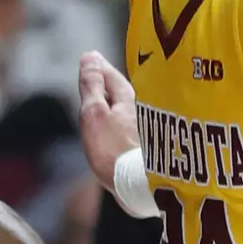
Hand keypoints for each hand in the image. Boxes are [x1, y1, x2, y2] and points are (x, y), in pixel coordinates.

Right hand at [78, 51, 139, 195]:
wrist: (142, 187)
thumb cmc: (114, 150)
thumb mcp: (95, 113)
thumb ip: (92, 86)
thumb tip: (90, 57)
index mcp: (127, 99)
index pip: (111, 76)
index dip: (99, 67)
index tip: (91, 57)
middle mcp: (142, 110)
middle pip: (124, 91)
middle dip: (112, 82)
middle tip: (101, 71)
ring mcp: (149, 130)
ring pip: (132, 108)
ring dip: (121, 101)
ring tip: (112, 98)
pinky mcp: (152, 149)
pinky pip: (136, 126)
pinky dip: (128, 120)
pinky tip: (126, 128)